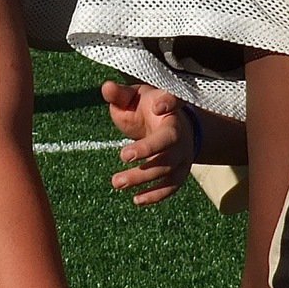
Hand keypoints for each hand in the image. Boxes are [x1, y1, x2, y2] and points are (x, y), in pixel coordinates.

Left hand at [102, 80, 198, 205]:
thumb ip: (120, 94)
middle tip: (122, 155)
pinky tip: (136, 200)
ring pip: (167, 167)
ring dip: (142, 177)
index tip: (159, 106)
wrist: (173, 125)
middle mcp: (179, 131)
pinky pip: (172, 186)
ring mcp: (182, 153)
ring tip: (117, 182)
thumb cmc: (147, 108)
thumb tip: (106, 87)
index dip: (169, 102)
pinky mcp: (181, 172)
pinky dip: (156, 195)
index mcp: (169, 106)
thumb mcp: (134, 96)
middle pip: (167, 142)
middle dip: (147, 149)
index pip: (173, 101)